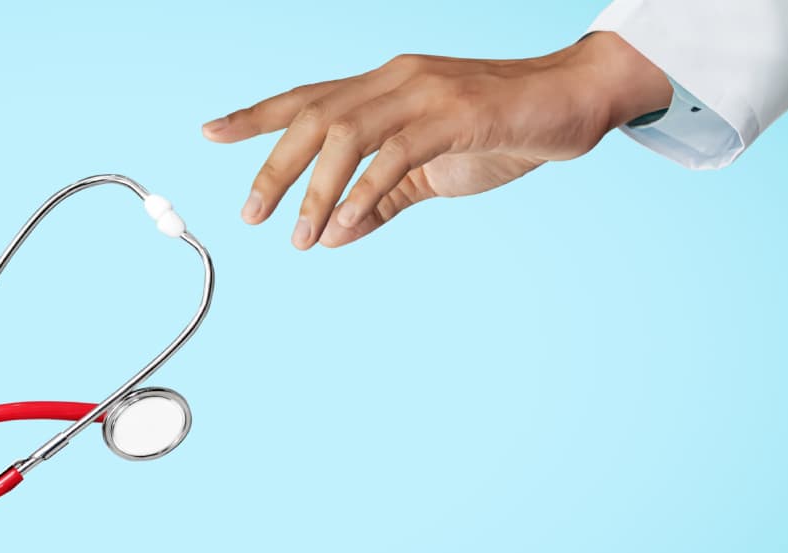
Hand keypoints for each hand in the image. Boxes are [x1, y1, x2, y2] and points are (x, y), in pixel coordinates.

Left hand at [202, 32, 671, 248]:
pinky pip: (394, 156)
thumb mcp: (432, 170)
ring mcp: (424, 92)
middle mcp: (395, 80)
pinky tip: (344, 227)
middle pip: (313, 117)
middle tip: (250, 215)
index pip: (307, 97)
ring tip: (298, 237)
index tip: (210, 133)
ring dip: (314, 190)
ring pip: (346, 135)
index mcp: (385, 86)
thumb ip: (383, 198)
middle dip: (273, 167)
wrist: (576, 101)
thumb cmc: (504, 130)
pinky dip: (362, 194)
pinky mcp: (456, 114)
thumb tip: (334, 233)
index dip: (256, 116)